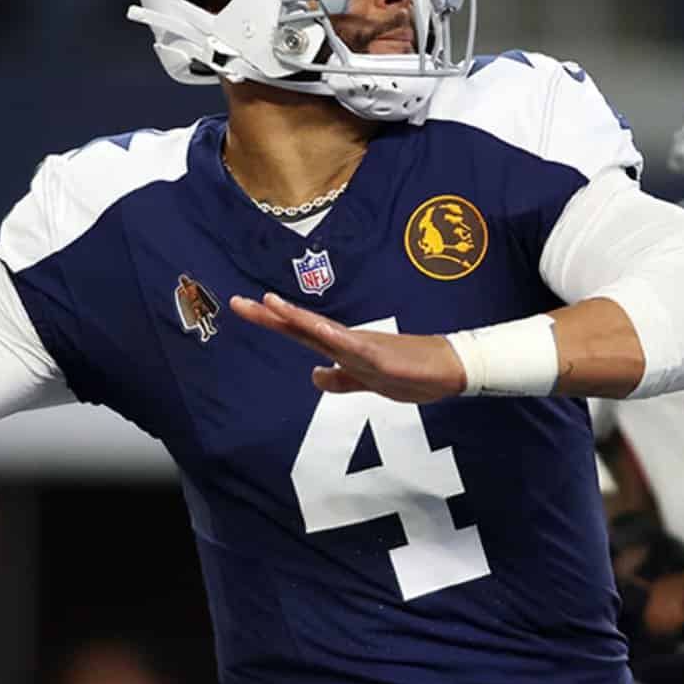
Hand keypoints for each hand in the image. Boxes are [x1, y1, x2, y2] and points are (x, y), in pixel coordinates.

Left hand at [230, 292, 466, 401]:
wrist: (446, 370)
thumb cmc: (411, 372)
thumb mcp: (366, 382)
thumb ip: (340, 380)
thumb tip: (314, 376)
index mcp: (341, 348)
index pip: (299, 332)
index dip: (271, 320)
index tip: (243, 305)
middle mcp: (346, 342)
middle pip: (301, 326)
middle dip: (269, 315)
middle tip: (237, 302)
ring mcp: (362, 348)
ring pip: (321, 331)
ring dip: (296, 318)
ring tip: (269, 304)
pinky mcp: (380, 357)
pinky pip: (352, 347)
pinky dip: (334, 337)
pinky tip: (318, 328)